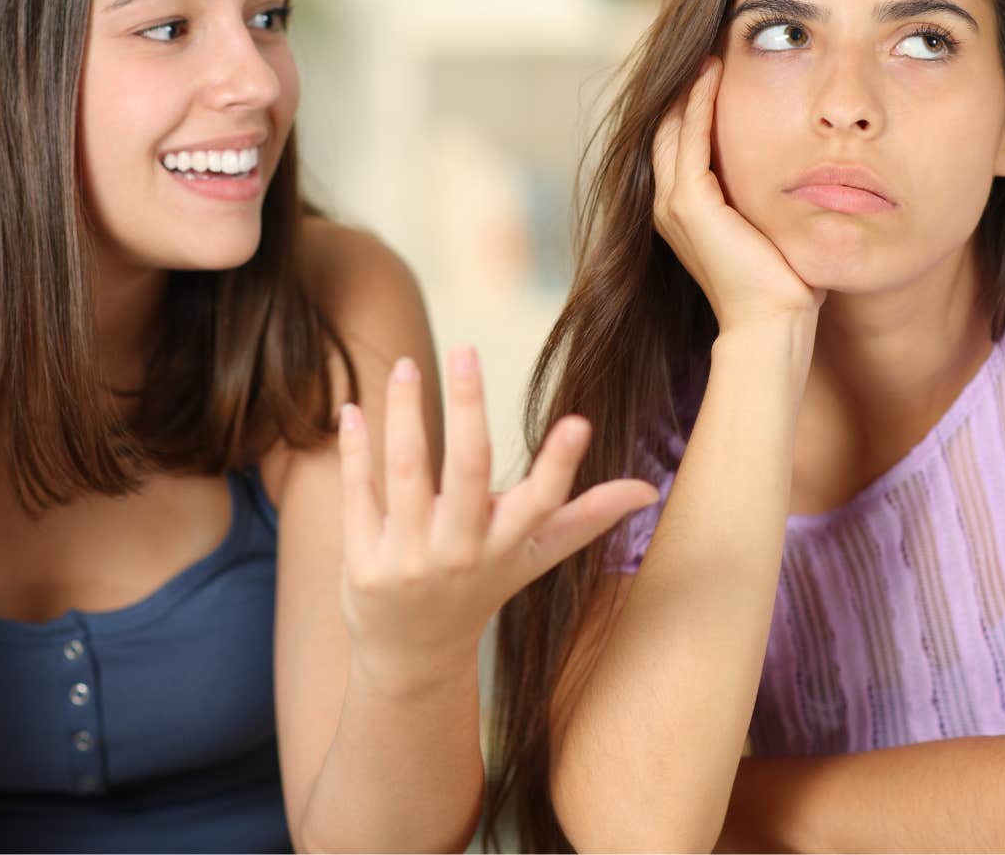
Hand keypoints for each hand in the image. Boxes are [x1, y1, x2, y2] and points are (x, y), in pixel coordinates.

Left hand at [336, 346, 656, 695]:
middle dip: (468, 408)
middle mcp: (462, 553)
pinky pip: (359, 494)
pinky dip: (356, 451)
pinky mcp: (363, 562)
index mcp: (509, 546)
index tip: (579, 423)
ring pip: (406, 472)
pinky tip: (354, 409)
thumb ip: (586, 517)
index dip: (561, 465)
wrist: (413, 655)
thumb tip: (649, 490)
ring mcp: (410, 560)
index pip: (541, 503)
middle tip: (466, 349)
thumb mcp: (534, 556)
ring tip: (406, 363)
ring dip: (405, 414)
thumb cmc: (482, 588)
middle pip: (467, 471)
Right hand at [652, 57, 824, 333]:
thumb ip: (769, 192)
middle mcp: (667, 205)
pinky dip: (699, 101)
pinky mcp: (689, 204)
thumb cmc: (783, 284)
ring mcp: (673, 204)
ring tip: (708, 47)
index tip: (714, 64)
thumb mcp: (772, 224)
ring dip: (688, 84)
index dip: (691, 101)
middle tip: (706, 42)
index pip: (679, 140)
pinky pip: (690, 137)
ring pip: (673, 125)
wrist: (772, 325)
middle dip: (684, 85)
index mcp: (683, 211)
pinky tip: (714, 71)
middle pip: (667, 126)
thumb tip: (803, 164)